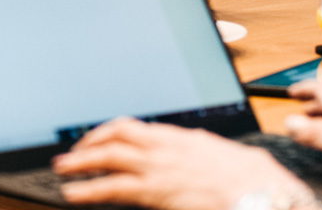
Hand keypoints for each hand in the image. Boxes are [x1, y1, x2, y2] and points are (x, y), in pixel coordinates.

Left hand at [52, 117, 308, 209]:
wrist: (259, 192)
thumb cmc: (252, 180)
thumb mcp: (227, 155)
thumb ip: (206, 150)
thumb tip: (202, 147)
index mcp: (181, 137)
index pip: (136, 127)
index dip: (111, 132)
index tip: (98, 139)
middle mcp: (165, 146)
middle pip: (116, 135)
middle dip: (90, 143)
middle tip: (72, 153)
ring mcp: (158, 167)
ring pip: (108, 156)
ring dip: (81, 162)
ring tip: (62, 169)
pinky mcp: (154, 191)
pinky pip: (112, 187)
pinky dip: (88, 190)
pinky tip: (73, 193)